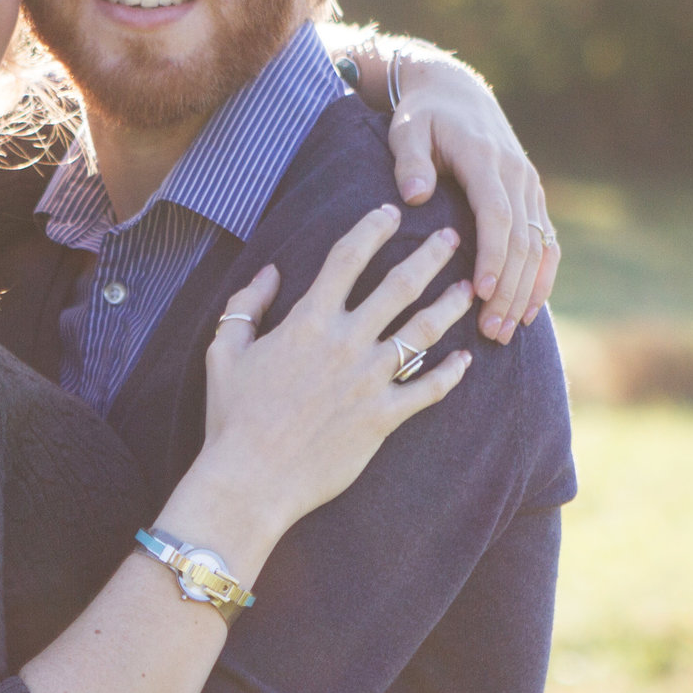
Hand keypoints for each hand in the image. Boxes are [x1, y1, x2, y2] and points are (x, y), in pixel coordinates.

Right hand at [191, 206, 475, 544]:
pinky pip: (428, 390)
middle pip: (399, 286)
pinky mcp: (382, 418)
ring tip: (469, 289)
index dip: (371, 229)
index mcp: (307, 322)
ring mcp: (368, 380)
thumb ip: (247, 305)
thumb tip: (271, 272)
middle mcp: (345, 344)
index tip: (390, 213)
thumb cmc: (231, 417)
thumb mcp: (223, 352)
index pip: (346, 258)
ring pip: (423, 332)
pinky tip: (466, 360)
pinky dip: (451, 373)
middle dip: (430, 255)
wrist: (249, 479)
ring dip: (450, 306)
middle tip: (453, 236)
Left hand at [384, 49, 558, 339]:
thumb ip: (410, 161)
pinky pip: (546, 242)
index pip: (497, 214)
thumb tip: (414, 195)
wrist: (456, 91)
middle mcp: (516, 173)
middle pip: (522, 240)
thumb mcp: (407, 129)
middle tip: (492, 331)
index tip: (483, 292)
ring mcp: (529, 186)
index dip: (493, 255)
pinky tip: (529, 310)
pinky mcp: (533, 196)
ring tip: (507, 332)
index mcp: (485, 159)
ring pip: (538, 246)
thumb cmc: (423, 116)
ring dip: (526, 291)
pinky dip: (541, 277)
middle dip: (510, 289)